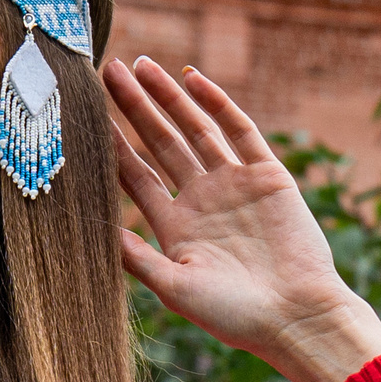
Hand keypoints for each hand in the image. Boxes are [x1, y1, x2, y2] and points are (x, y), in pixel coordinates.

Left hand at [106, 57, 380, 381]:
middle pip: (160, 142)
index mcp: (176, 226)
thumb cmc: (233, 314)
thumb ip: (134, 256)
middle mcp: (202, 200)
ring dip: (169, 96)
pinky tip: (192, 78)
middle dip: (134, 107)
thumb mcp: (174, 286)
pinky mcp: (268, 175)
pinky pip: (239, 130)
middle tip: (106, 70)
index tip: (84, 117)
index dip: (110, 146)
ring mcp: (235, 184)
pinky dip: (217, 103)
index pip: (135, 176)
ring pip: (195, 128)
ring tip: (140, 65)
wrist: (296, 317)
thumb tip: (88, 230)